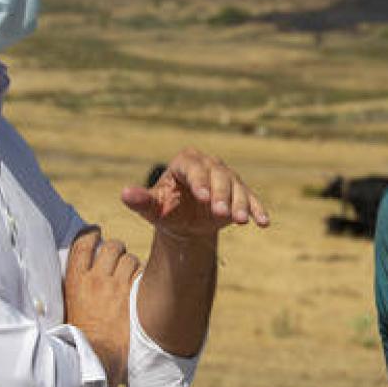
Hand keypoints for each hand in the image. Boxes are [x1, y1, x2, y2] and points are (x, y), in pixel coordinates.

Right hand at [63, 227, 139, 386]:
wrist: (97, 356)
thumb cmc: (79, 335)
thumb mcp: (68, 306)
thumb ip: (75, 287)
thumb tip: (80, 272)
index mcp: (75, 281)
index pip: (82, 244)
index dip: (90, 234)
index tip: (96, 232)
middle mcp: (95, 279)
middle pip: (110, 246)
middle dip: (116, 247)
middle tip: (117, 254)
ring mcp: (115, 286)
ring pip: (129, 258)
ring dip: (131, 262)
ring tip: (128, 273)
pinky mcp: (132, 295)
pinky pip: (141, 272)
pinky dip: (142, 274)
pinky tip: (139, 284)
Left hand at [120, 147, 269, 239]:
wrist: (185, 223)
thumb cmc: (166, 211)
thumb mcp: (153, 208)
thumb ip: (141, 201)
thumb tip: (124, 194)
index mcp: (185, 163)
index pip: (193, 168)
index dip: (199, 181)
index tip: (202, 197)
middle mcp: (208, 165)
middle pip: (218, 175)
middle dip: (220, 194)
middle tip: (221, 213)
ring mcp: (226, 178)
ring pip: (236, 186)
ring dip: (239, 203)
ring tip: (239, 221)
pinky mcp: (240, 193)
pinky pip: (250, 199)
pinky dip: (257, 209)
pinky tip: (263, 222)